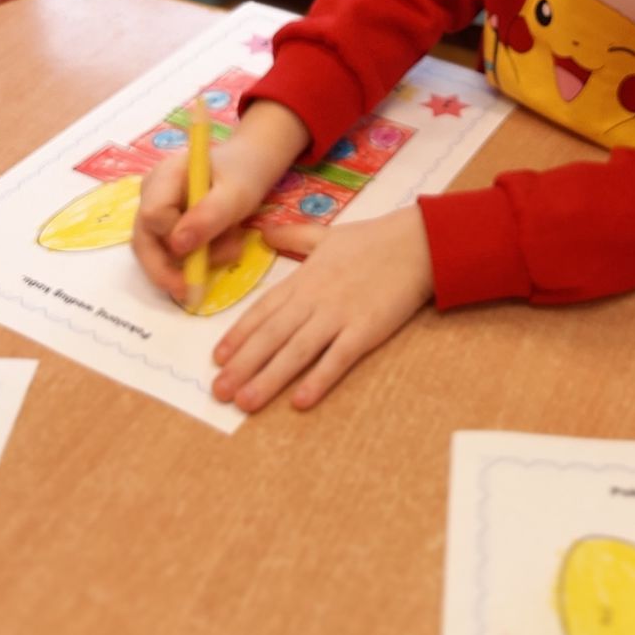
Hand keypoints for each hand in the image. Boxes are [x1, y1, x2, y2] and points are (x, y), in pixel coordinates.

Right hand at [132, 99, 307, 301]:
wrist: (251, 164)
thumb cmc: (244, 172)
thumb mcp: (236, 193)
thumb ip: (208, 216)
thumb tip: (178, 247)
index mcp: (164, 176)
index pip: (152, 215)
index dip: (174, 238)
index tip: (206, 246)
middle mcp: (151, 193)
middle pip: (143, 240)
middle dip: (167, 270)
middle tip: (193, 292)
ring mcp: (155, 209)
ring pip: (156, 250)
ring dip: (190, 263)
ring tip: (230, 249)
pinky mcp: (166, 224)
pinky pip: (170, 250)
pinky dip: (195, 258)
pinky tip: (223, 247)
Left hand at [211, 204, 433, 411]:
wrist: (416, 243)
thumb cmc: (372, 240)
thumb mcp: (326, 234)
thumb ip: (293, 235)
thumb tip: (264, 232)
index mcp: (304, 278)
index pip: (263, 309)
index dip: (238, 335)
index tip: (217, 358)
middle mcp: (315, 298)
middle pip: (271, 335)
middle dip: (243, 364)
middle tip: (219, 392)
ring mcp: (339, 314)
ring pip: (296, 350)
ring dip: (268, 378)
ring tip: (245, 402)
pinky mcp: (366, 329)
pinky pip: (337, 358)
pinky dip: (318, 379)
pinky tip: (300, 401)